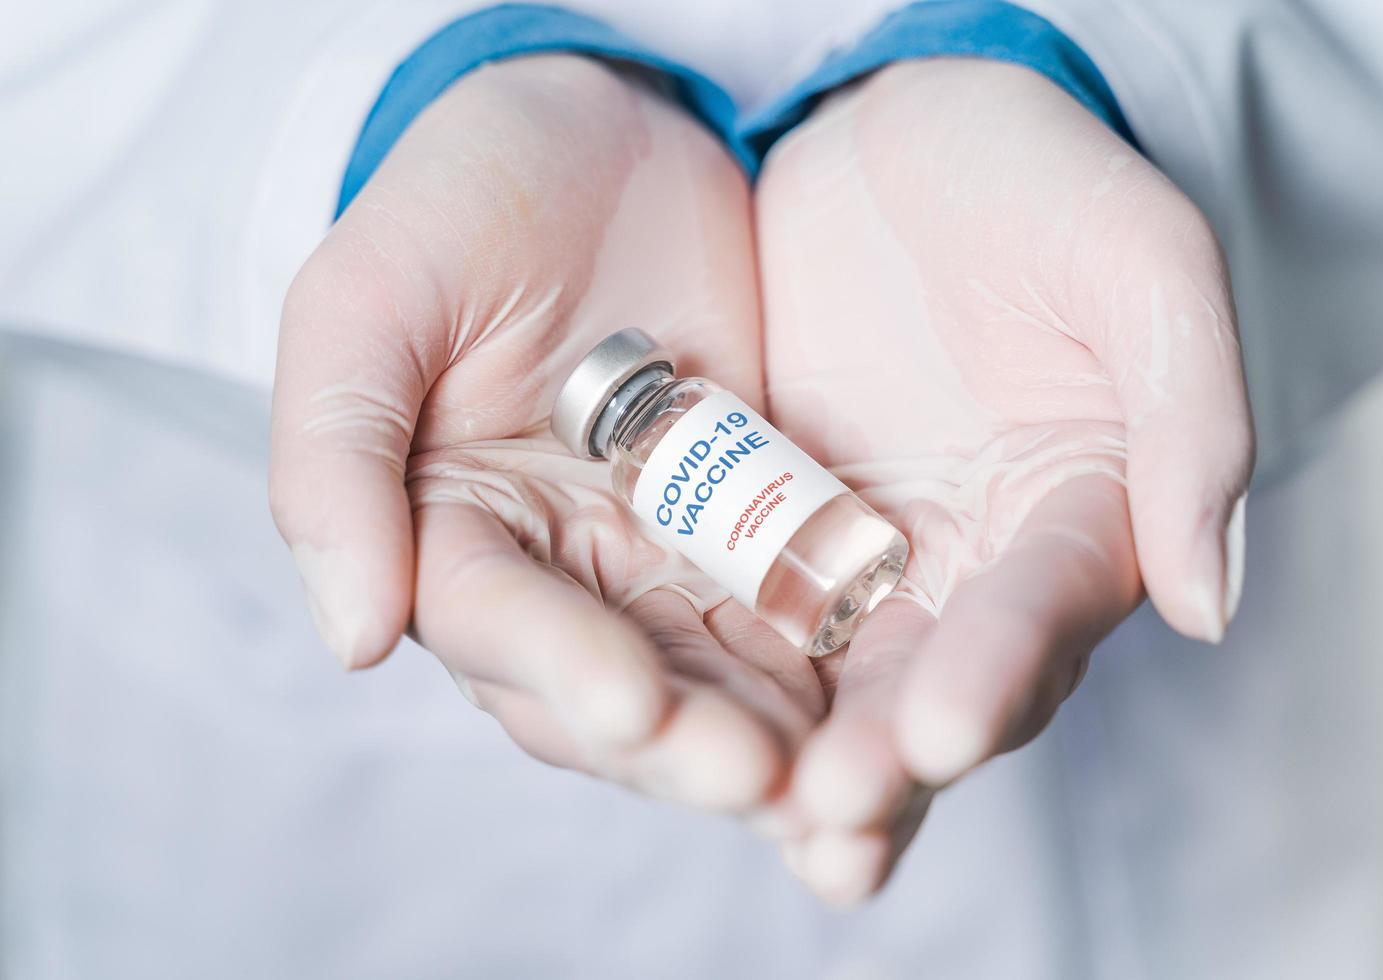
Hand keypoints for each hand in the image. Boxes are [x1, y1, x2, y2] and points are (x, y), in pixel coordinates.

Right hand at [270, 55, 821, 812]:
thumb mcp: (369, 301)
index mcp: (451, 535)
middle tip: (760, 778)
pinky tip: (893, 701)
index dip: (562, 672)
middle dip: (686, 741)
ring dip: (774, 733)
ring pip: (717, 673)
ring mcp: (664, 555)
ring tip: (838, 778)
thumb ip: (336, 459)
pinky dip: (839, 659)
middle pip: (616, 688)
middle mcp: (560, 573)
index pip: (499, 627)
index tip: (633, 709)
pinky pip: (798, 603)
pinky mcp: (757, 524)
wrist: (602, 130)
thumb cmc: (461, 200)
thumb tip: (353, 638)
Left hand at [756, 59, 1253, 900]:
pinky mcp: (773, 531)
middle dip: (892, 753)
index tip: (948, 729)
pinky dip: (726, 680)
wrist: (899, 132)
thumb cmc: (1034, 184)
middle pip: (941, 682)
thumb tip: (1211, 607)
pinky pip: (748, 616)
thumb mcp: (1137, 266)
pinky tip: (682, 737)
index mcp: (1079, 515)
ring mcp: (870, 558)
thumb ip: (1188, 424)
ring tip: (774, 820)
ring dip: (809, 758)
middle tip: (835, 807)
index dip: (1002, 669)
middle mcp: (976, 565)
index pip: (1047, 610)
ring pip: (845, 681)